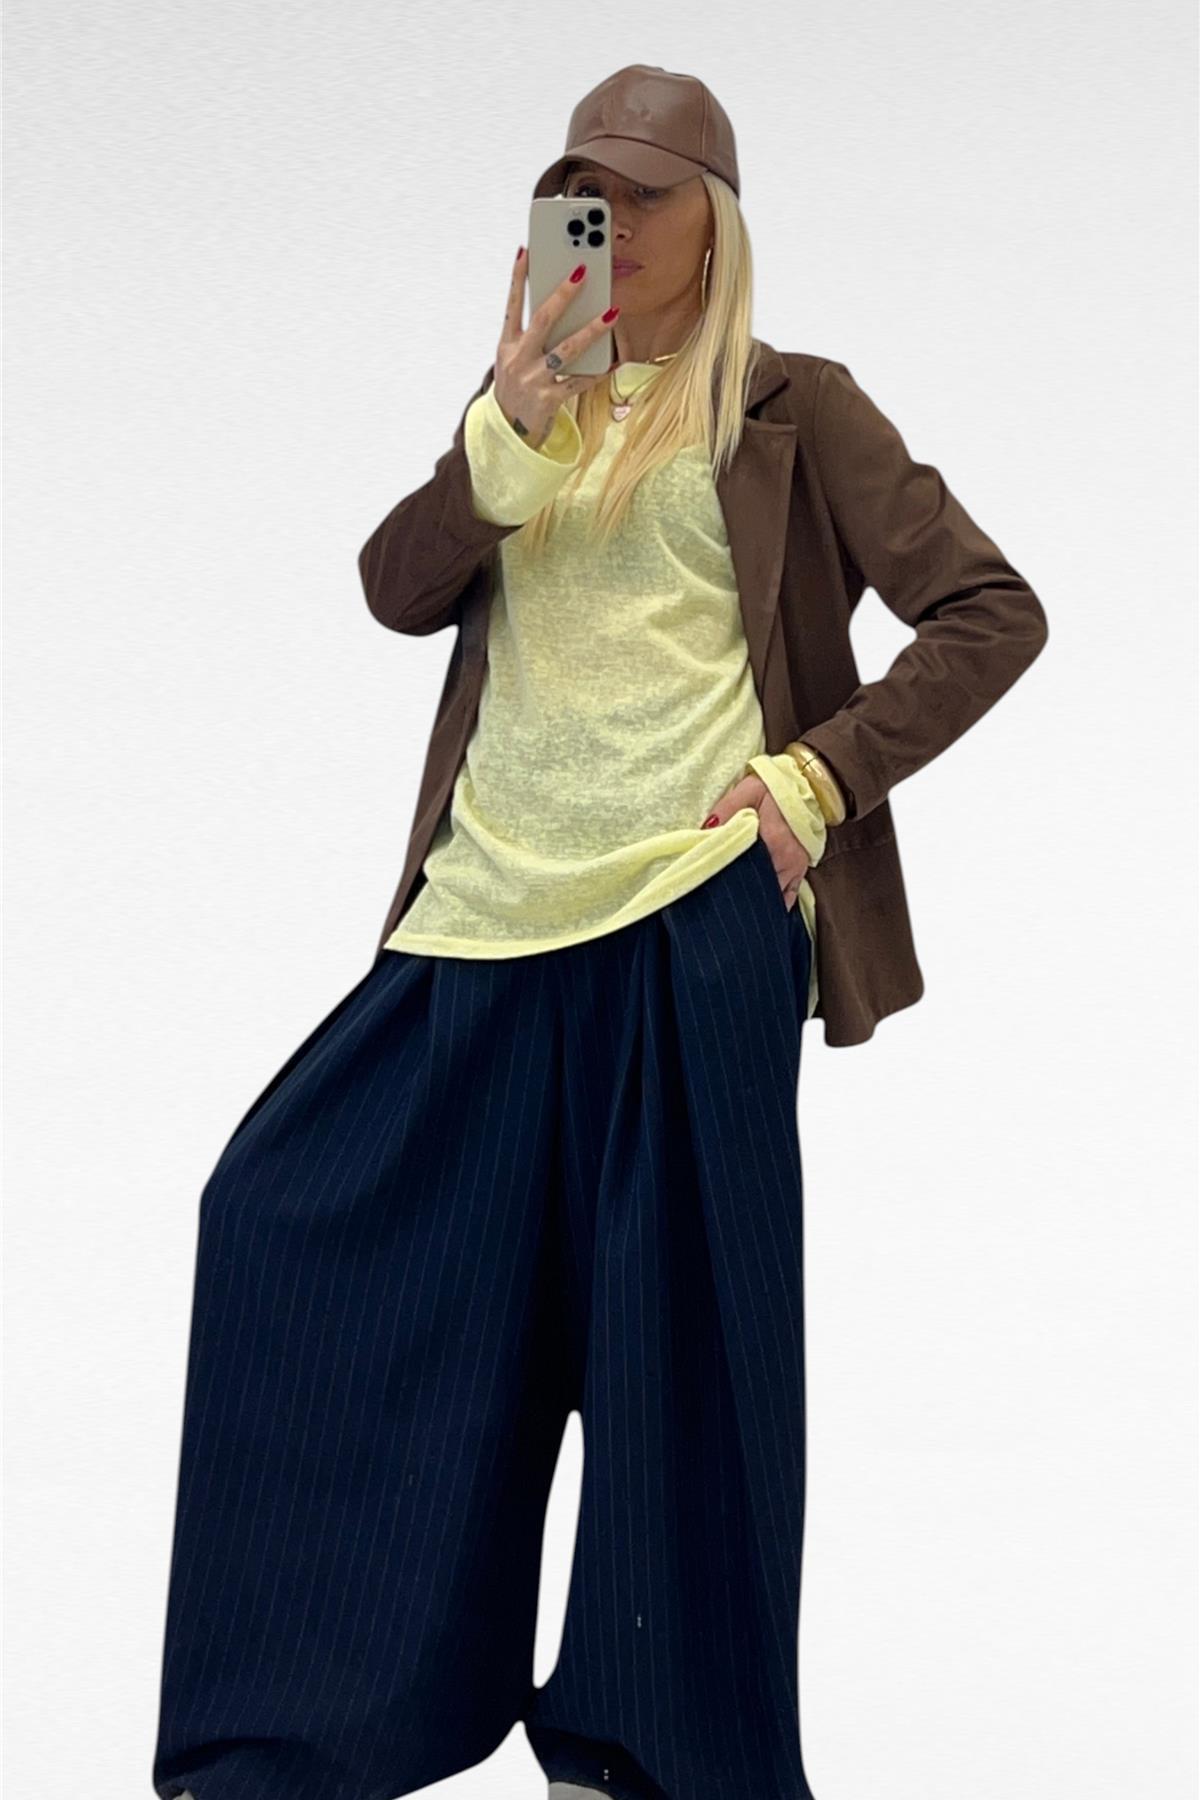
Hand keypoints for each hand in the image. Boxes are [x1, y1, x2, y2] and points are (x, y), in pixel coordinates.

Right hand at [493, 248, 616, 449]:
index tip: (527, 251)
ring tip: (611, 314)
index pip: (512, 305)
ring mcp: (532, 380)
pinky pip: (579, 382)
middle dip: (563, 294)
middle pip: (542, 320)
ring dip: (591, 330)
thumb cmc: (516, 388)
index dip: (518, 278)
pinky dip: (598, 372)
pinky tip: (615, 360)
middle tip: (582, 271)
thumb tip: (557, 306)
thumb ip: (530, 336)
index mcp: (506, 346)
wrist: (509, 432)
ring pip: (566, 350)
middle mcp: (517, 360)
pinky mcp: (548, 400)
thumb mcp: (513, 360)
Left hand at [701, 773, 809, 910]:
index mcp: (771, 840)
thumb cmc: (775, 788)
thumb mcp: (747, 790)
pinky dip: (776, 903)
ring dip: (757, 900)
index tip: (711, 888)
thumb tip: (702, 832)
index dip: (728, 882)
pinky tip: (760, 908)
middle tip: (719, 900)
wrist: (807, 785)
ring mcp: (795, 867)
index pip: (745, 872)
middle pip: (759, 888)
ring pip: (773, 895)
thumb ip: (725, 810)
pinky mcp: (801, 868)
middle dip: (740, 896)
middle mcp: (786, 859)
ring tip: (736, 906)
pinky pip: (790, 896)